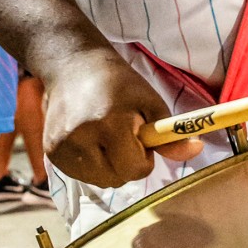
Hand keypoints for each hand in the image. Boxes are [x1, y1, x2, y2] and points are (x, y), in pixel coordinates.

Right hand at [43, 50, 202, 186]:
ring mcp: (61, 147)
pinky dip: (91, 165)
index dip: (144, 159)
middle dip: (126, 164)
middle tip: (124, 137)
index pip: (134, 169)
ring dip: (109, 167)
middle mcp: (80, 138)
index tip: (141, 139)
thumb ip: (170, 134)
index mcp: (109, 123)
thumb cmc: (118, 83)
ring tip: (106, 137)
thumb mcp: (150, 102)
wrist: (73, 65)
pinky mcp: (50, 152)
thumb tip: (196, 151)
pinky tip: (91, 141)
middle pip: (115, 180)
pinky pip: (81, 175)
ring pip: (98, 181)